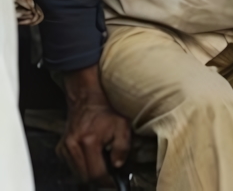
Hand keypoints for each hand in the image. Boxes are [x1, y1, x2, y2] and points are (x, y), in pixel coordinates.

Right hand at [58, 66, 130, 181]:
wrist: (87, 100)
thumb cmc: (106, 111)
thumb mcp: (122, 126)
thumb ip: (122, 147)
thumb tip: (118, 166)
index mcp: (88, 142)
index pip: (95, 173)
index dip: (107, 182)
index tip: (115, 184)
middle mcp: (73, 146)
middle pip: (84, 177)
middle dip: (98, 180)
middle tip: (110, 177)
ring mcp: (64, 148)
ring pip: (77, 173)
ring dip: (89, 174)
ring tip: (102, 167)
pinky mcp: (61, 148)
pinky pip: (71, 166)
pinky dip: (82, 167)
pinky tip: (92, 160)